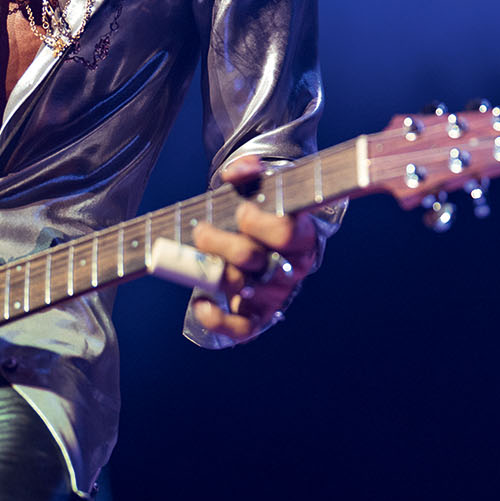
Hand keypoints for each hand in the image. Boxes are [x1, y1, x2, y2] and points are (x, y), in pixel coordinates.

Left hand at [189, 155, 317, 341]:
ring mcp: (275, 294)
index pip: (287, 234)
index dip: (258, 223)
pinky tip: (200, 303)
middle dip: (221, 243)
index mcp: (302, 234)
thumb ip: (249, 171)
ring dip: (212, 274)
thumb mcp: (262, 184)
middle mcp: (292, 268)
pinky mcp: (258, 316)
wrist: (268, 235)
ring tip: (197, 258)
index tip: (241, 209)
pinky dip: (218, 321)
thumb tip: (235, 172)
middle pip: (255, 261)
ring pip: (243, 291)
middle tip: (201, 230)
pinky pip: (241, 329)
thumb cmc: (266, 208)